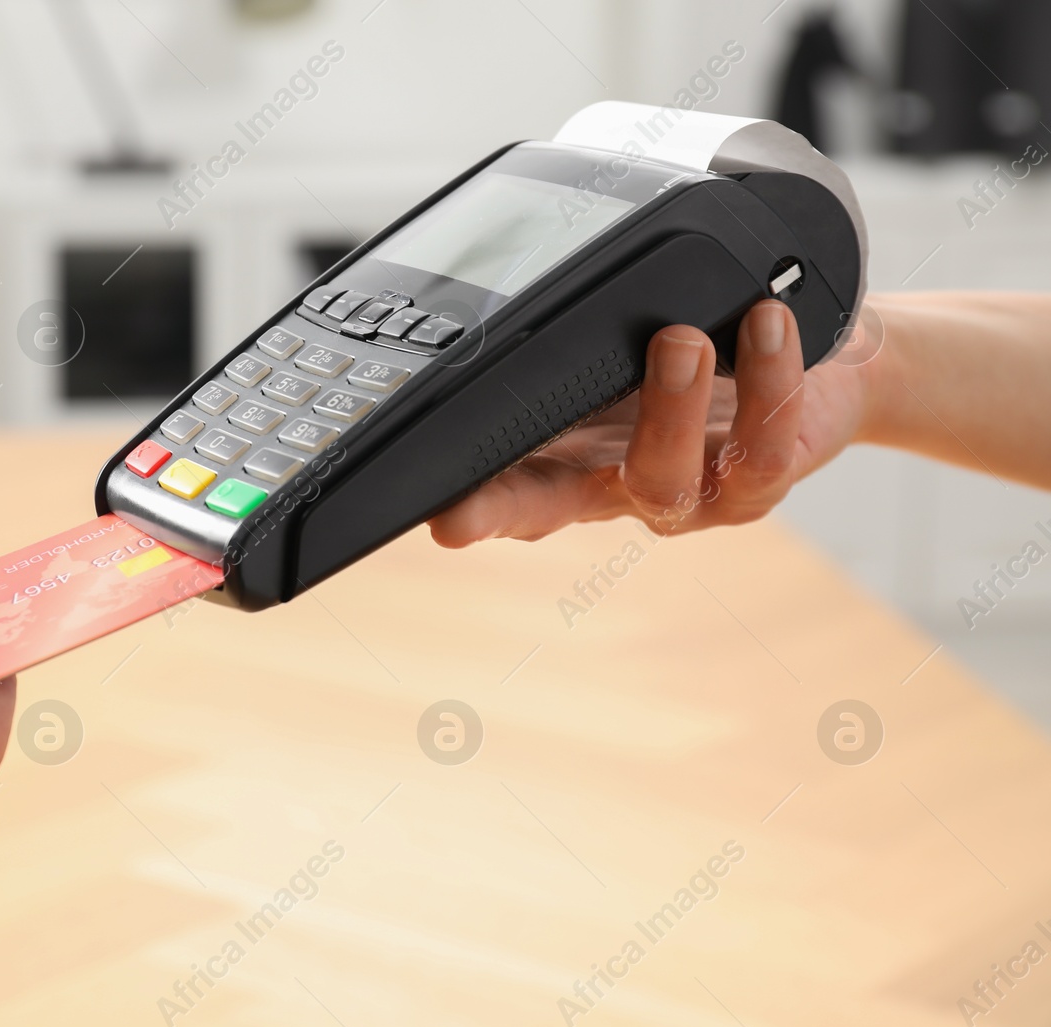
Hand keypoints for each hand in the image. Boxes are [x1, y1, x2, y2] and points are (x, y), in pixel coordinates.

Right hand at [429, 299, 878, 545]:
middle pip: (546, 510)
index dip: (467, 501)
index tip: (433, 516)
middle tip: (463, 515)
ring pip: (661, 479)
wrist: (827, 370)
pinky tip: (765, 325)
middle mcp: (615, 481)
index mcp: (567, 448)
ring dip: (668, 408)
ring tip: (680, 340)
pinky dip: (766, 379)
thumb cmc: (712, 346)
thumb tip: (504, 275)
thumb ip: (580, 328)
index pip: (500, 476)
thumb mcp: (633, 332)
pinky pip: (761, 446)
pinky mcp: (759, 480)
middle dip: (502, 513)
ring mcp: (687, 492)